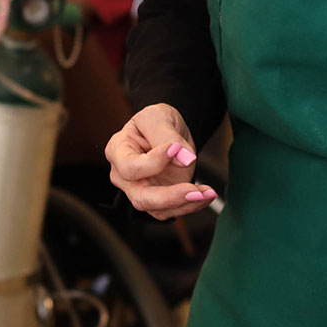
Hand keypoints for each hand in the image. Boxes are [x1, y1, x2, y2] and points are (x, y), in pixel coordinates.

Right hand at [107, 103, 215, 217]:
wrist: (169, 133)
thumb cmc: (157, 122)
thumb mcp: (159, 116)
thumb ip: (167, 135)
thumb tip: (185, 158)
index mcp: (118, 152)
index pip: (130, 167)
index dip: (153, 162)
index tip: (175, 148)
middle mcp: (124, 177)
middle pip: (141, 198)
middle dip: (170, 198)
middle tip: (195, 191)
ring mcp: (141, 191)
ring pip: (159, 209)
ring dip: (187, 204)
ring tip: (208, 192)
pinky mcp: (159, 200)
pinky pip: (173, 210)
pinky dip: (193, 205)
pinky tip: (207, 194)